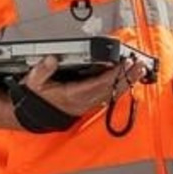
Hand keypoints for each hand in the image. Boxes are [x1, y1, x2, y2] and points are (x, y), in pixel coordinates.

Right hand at [22, 55, 148, 116]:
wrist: (34, 114)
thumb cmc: (36, 97)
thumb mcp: (34, 82)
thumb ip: (42, 71)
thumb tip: (51, 59)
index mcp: (71, 95)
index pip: (96, 84)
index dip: (112, 75)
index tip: (123, 64)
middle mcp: (82, 101)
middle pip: (109, 89)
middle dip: (125, 77)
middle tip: (138, 65)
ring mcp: (87, 104)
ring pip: (111, 93)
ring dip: (126, 82)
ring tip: (138, 70)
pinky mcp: (88, 103)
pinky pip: (107, 95)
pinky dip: (119, 87)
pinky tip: (127, 80)